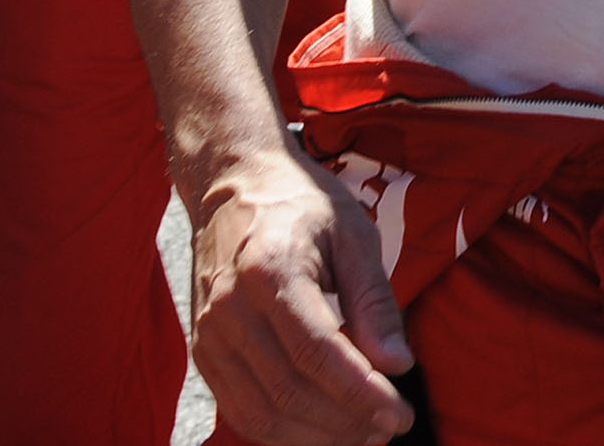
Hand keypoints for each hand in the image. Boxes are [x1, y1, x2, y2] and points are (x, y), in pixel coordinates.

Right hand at [184, 149, 413, 445]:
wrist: (233, 183)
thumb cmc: (301, 205)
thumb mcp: (353, 234)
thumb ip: (374, 300)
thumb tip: (397, 365)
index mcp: (270, 271)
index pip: (319, 354)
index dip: (362, 394)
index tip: (401, 414)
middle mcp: (230, 308)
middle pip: (290, 390)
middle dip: (346, 421)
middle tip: (388, 428)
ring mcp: (210, 334)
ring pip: (262, 412)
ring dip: (316, 436)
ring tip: (361, 434)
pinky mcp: (203, 352)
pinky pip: (240, 409)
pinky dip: (281, 432)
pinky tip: (320, 429)